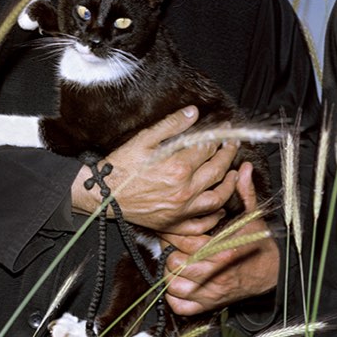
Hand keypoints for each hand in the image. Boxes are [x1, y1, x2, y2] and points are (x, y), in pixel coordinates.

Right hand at [70, 107, 237, 231]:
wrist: (104, 194)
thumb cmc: (122, 165)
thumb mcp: (144, 139)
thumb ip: (171, 125)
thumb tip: (194, 112)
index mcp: (177, 167)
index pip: (207, 148)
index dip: (218, 136)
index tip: (224, 129)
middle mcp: (184, 190)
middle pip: (217, 170)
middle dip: (228, 155)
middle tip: (233, 145)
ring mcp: (181, 210)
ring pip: (217, 198)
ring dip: (229, 185)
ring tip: (233, 173)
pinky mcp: (174, 224)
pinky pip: (202, 223)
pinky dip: (214, 216)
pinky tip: (220, 206)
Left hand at [161, 163, 277, 314]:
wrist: (270, 273)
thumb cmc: (257, 244)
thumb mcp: (252, 217)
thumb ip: (244, 193)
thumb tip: (243, 168)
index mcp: (223, 250)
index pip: (186, 245)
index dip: (174, 236)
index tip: (172, 231)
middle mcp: (216, 274)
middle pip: (176, 266)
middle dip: (170, 255)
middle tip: (172, 247)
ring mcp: (212, 292)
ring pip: (175, 287)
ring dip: (171, 276)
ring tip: (175, 264)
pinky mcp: (210, 306)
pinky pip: (181, 307)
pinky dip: (175, 298)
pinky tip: (179, 285)